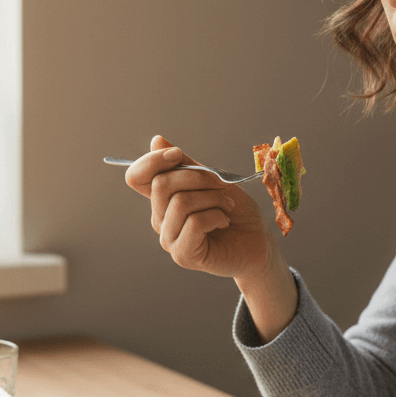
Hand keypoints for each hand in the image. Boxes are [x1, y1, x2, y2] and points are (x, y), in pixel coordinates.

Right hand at [125, 136, 298, 340]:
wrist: (259, 243)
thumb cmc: (237, 212)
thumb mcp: (213, 180)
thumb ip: (185, 164)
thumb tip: (156, 141)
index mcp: (163, 200)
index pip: (136, 177)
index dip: (151, 161)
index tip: (178, 154)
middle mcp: (161, 220)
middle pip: (161, 184)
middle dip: (198, 177)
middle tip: (221, 186)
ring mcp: (170, 239)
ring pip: (180, 202)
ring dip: (213, 198)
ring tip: (227, 206)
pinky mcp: (183, 255)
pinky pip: (194, 223)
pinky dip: (216, 216)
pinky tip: (224, 222)